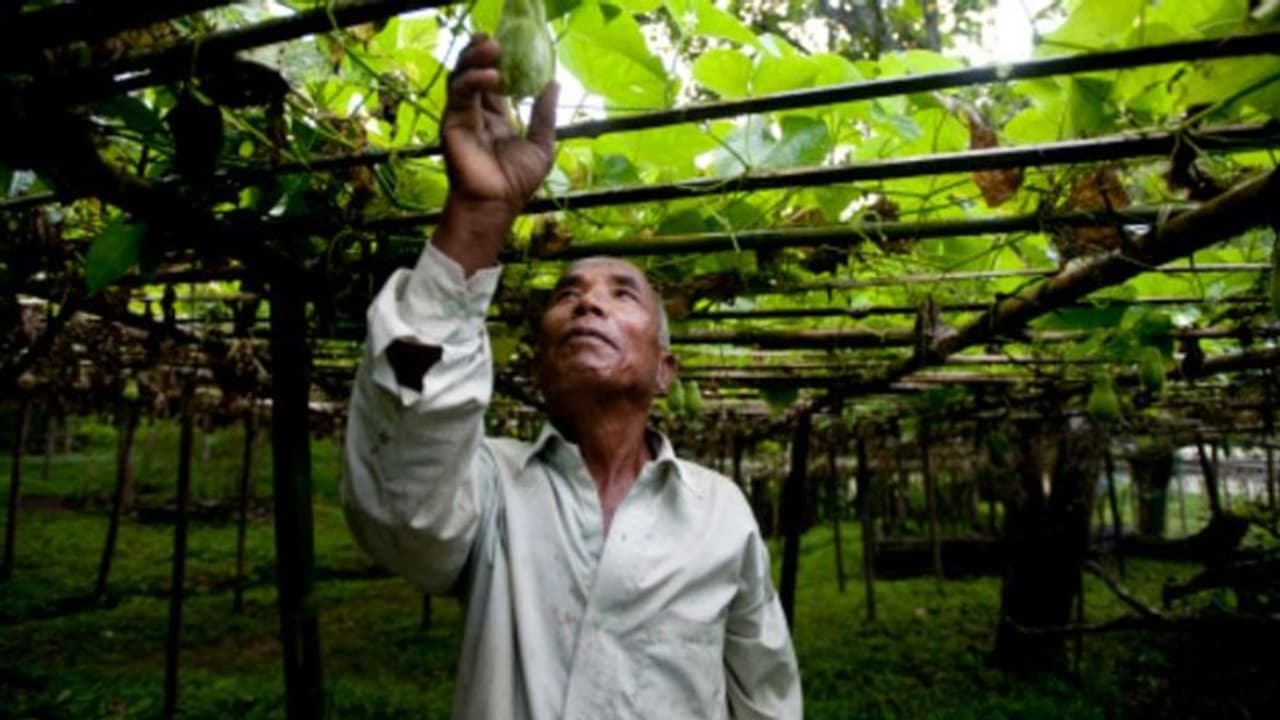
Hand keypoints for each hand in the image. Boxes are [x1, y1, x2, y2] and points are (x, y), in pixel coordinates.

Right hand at [441, 33, 558, 225]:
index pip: (495, 82)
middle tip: (496, 38)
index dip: (501, 62)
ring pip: (462, 75)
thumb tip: (554, 83)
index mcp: (496, 118)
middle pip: (474, 72)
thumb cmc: (516, 182)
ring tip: (494, 46)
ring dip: (475, 57)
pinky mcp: (452, 122)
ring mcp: (462, 116)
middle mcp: (476, 114)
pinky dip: (474, 79)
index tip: (512, 45)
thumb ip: (544, 114)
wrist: (496, 205)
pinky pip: (459, 92)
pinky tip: (492, 75)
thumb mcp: (541, 145)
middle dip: (482, 52)